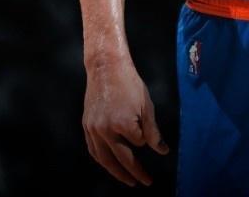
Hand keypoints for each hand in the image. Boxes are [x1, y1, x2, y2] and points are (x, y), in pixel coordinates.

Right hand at [82, 56, 169, 186]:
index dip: (144, 136)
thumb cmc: (130, 83)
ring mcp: (94, 129)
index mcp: (123, 124)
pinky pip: (93, 150)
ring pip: (105, 159)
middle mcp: (106, 130)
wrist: (106, 67)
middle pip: (122, 159)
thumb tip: (162, 151)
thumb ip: (153, 131)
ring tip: (128, 180)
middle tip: (146, 182)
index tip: (146, 128)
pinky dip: (102, 160)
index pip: (138, 142)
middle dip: (135, 172)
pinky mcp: (87, 126)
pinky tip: (109, 164)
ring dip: (116, 172)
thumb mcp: (146, 105)